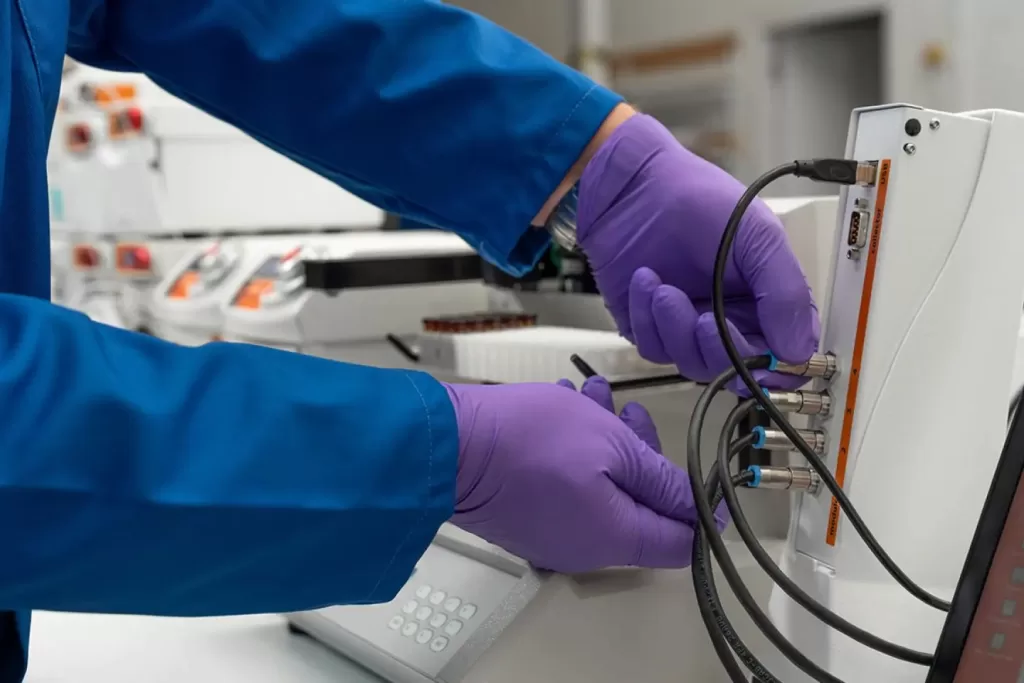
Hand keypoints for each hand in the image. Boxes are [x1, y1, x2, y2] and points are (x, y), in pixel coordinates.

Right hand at [444, 379, 719, 572]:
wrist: (450, 445)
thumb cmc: (531, 441)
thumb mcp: (613, 446)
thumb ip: (661, 480)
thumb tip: (699, 507)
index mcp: (615, 538)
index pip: (681, 543)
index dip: (699, 508)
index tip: (699, 470)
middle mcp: (586, 548)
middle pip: (639, 510)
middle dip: (644, 457)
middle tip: (632, 415)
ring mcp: (552, 534)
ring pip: (601, 491)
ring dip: (607, 443)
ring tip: (594, 398)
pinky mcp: (526, 516)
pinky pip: (568, 489)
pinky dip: (577, 453)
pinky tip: (566, 410)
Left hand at [576, 114, 817, 388]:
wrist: (632, 185)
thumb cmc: (699, 199)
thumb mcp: (758, 236)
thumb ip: (784, 292)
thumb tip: (798, 351)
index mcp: (768, 298)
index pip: (787, 353)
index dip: (778, 370)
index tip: (763, 365)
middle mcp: (732, 318)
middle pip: (736, 368)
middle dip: (719, 349)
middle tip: (705, 320)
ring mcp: (689, 326)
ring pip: (693, 363)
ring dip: (677, 329)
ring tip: (664, 288)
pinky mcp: (650, 326)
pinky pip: (653, 347)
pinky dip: (648, 317)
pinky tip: (645, 280)